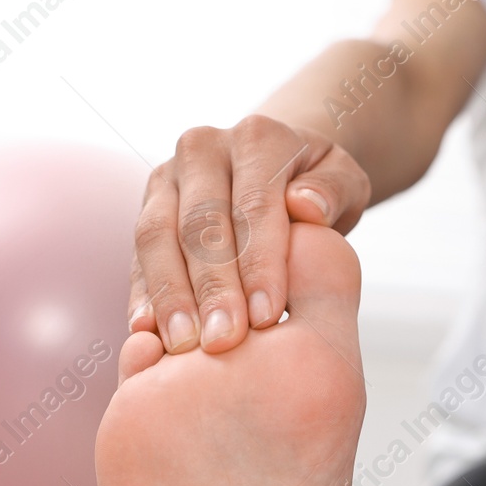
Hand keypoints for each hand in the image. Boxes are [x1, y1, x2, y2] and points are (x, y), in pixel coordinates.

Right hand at [131, 115, 370, 354]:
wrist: (283, 172)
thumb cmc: (320, 188)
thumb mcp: (347, 182)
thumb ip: (334, 191)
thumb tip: (306, 207)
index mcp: (257, 138)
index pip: (253, 205)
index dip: (258, 263)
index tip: (266, 316)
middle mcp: (203, 148)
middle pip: (199, 223)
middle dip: (211, 288)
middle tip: (222, 341)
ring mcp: (167, 178)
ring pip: (156, 237)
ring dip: (169, 296)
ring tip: (181, 347)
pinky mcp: (146, 209)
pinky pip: (138, 256)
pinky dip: (143, 297)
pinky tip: (147, 335)